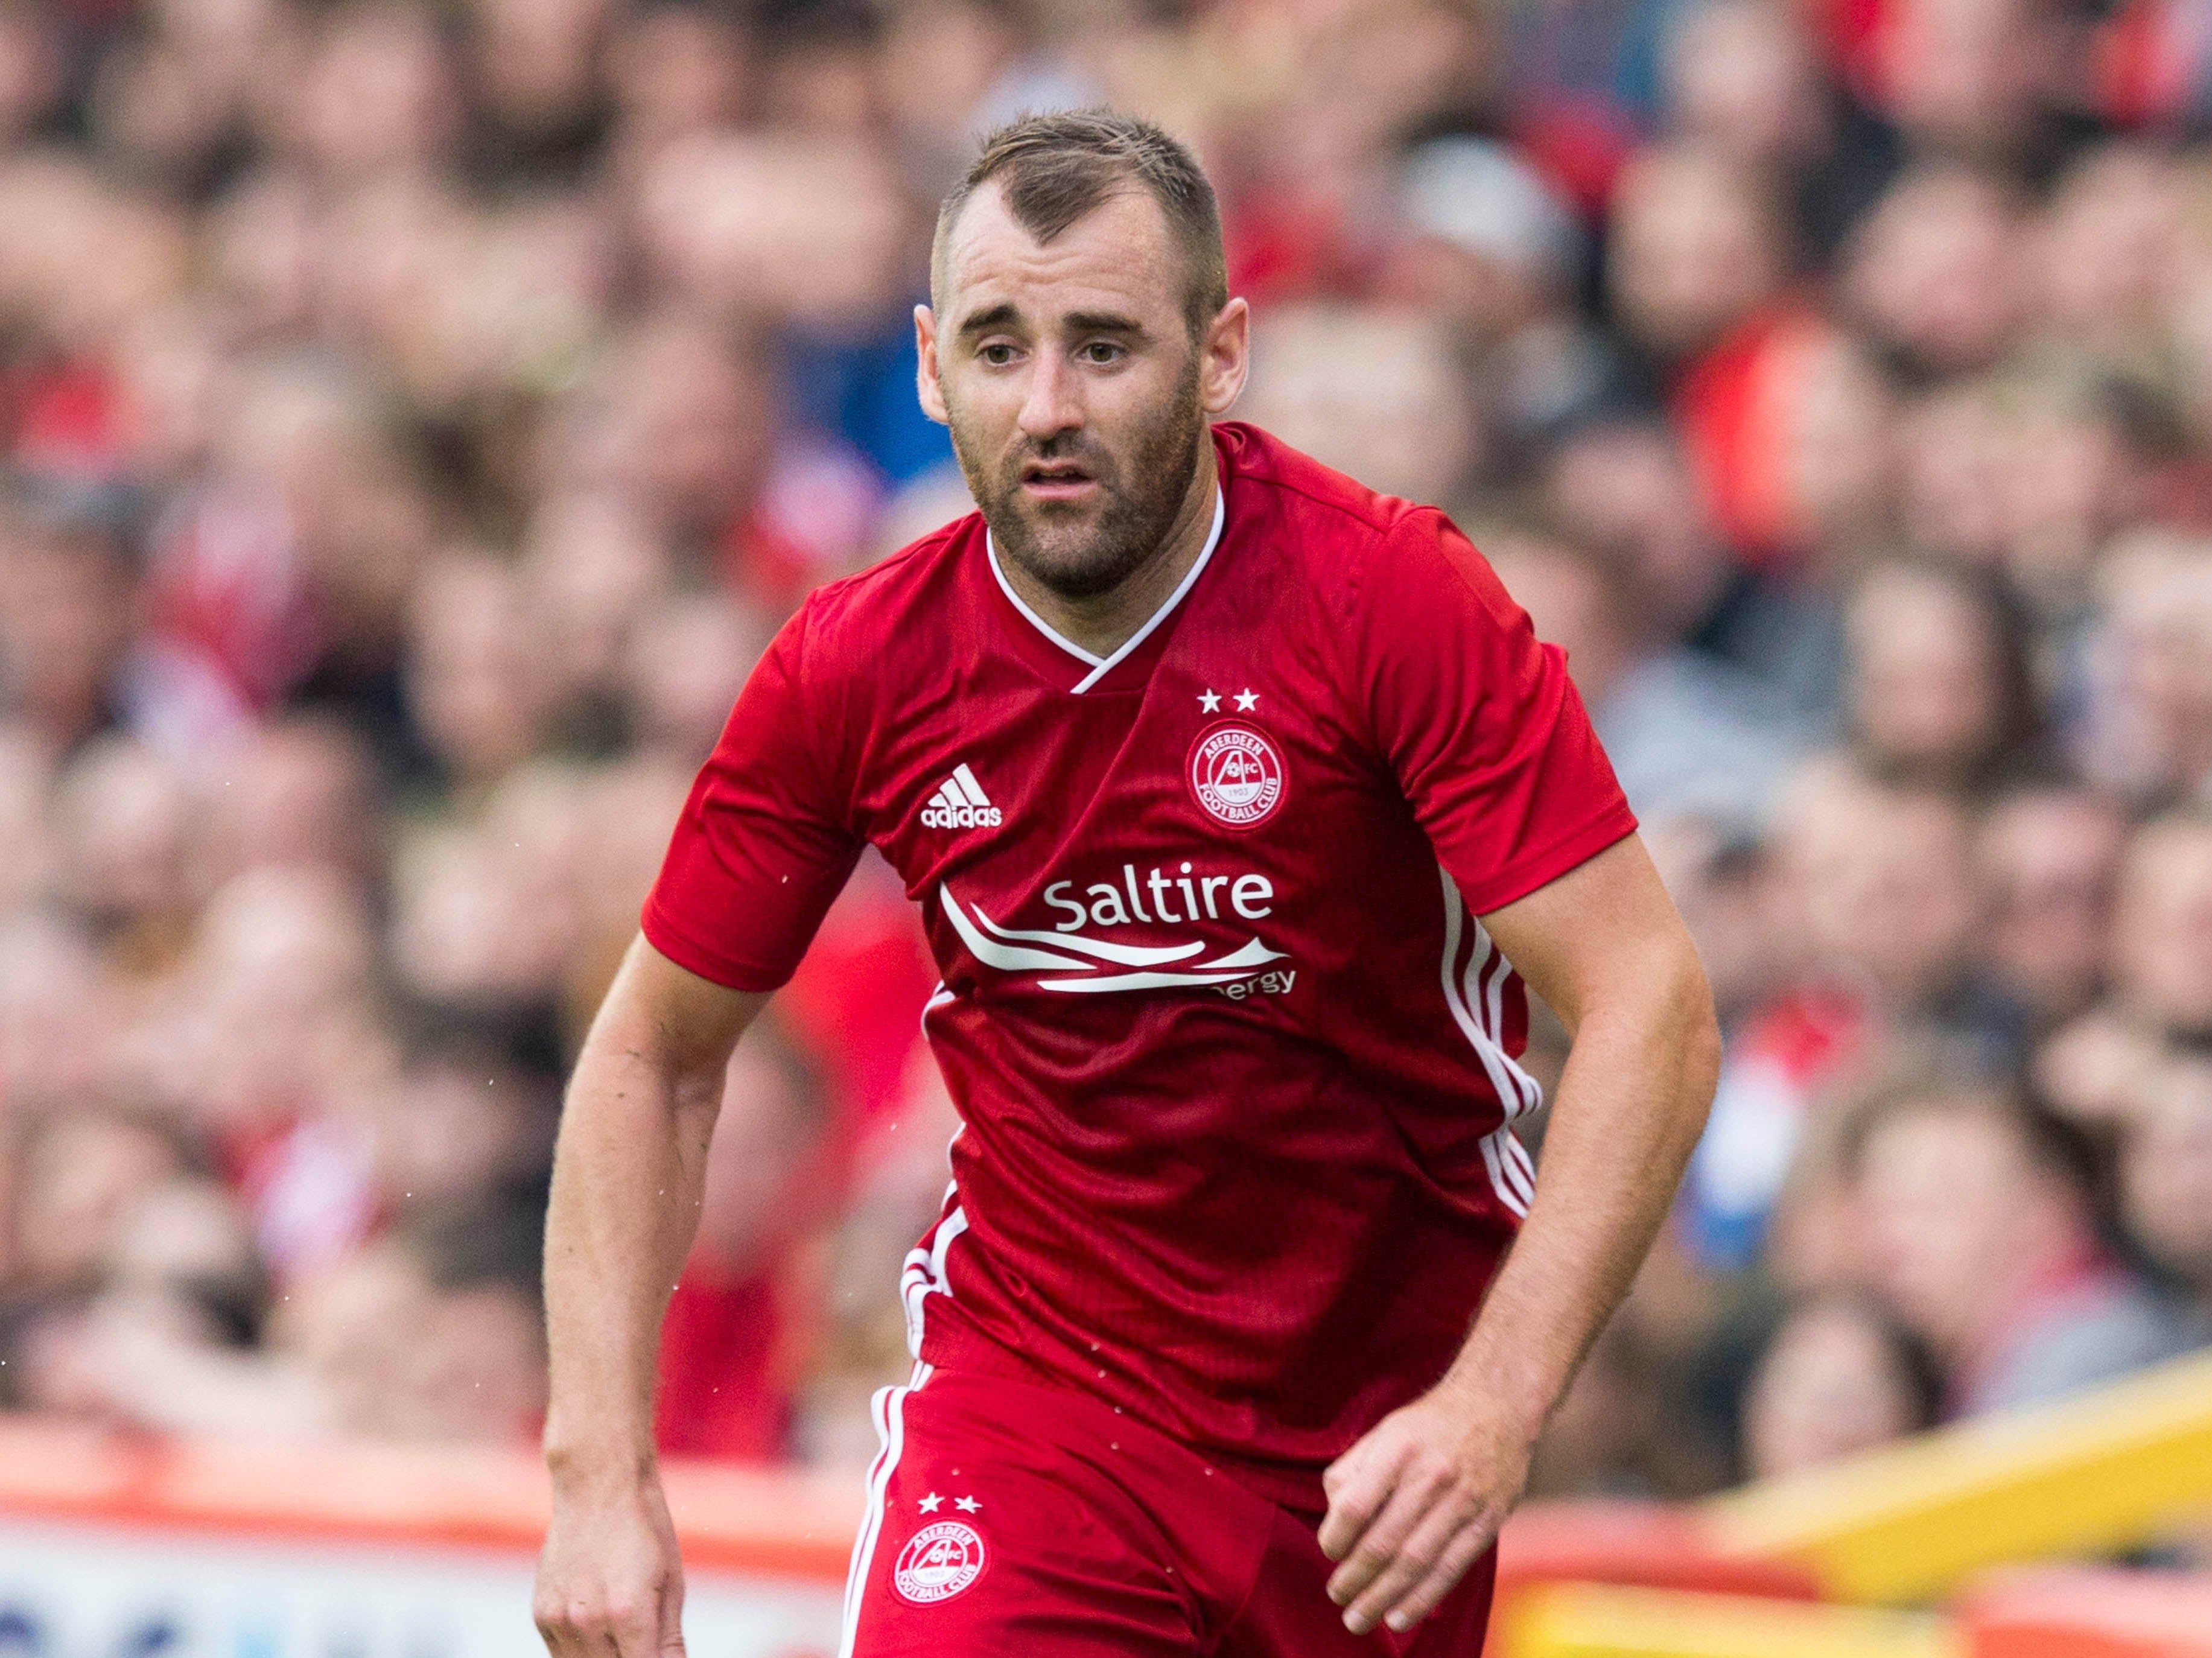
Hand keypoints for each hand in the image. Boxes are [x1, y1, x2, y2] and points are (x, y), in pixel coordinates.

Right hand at [534, 1475, 687, 1655]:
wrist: (598, 1488)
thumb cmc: (645, 1530)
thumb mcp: (671, 1583)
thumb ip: (670, 1640)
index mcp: (628, 1613)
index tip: (656, 1655)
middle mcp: (589, 1621)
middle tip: (642, 1642)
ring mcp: (559, 1619)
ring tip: (622, 1631)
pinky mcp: (541, 1614)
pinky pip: (560, 1653)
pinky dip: (581, 1650)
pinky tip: (598, 1625)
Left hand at [1316, 1385, 1533, 1636]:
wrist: (1499, 1406)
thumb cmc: (1429, 1426)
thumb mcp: (1383, 1432)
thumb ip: (1352, 1471)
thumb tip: (1332, 1520)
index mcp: (1397, 1448)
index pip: (1356, 1504)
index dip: (1335, 1536)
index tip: (1328, 1552)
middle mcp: (1431, 1475)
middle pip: (1384, 1542)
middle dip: (1355, 1579)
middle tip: (1337, 1598)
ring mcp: (1464, 1500)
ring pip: (1416, 1562)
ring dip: (1383, 1597)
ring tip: (1359, 1619)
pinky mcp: (1488, 1520)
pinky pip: (1451, 1569)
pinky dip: (1423, 1598)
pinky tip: (1399, 1616)